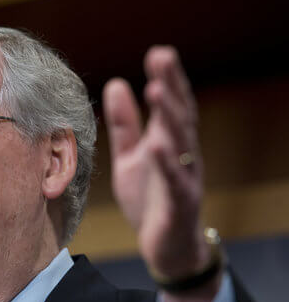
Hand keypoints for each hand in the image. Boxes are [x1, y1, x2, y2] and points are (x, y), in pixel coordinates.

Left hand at [103, 46, 216, 301]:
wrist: (166, 248)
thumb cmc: (149, 199)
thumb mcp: (130, 158)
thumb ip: (124, 126)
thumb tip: (117, 83)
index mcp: (169, 142)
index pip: (171, 105)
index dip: (167, 79)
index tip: (158, 53)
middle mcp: (181, 155)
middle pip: (179, 115)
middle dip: (171, 85)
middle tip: (162, 56)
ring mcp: (184, 179)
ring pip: (181, 143)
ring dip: (170, 116)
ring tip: (157, 89)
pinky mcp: (180, 205)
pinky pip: (175, 182)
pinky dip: (166, 164)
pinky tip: (157, 145)